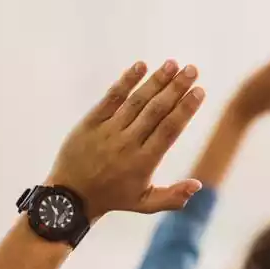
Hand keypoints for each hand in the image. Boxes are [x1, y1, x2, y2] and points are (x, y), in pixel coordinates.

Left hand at [47, 60, 205, 219]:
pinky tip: (141, 66)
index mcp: (144, 162)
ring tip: (173, 64)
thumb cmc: (114, 198)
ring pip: (136, 101)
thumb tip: (198, 185)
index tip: (199, 91)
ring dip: (156, 81)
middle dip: (176, 88)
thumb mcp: (145, 204)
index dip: (185, 109)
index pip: (169, 130)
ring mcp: (108, 131)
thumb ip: (174, 197)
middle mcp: (127, 143)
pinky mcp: (91, 122)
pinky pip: (110, 98)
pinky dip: (126, 81)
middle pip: (156, 111)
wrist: (70, 197)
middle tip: (192, 70)